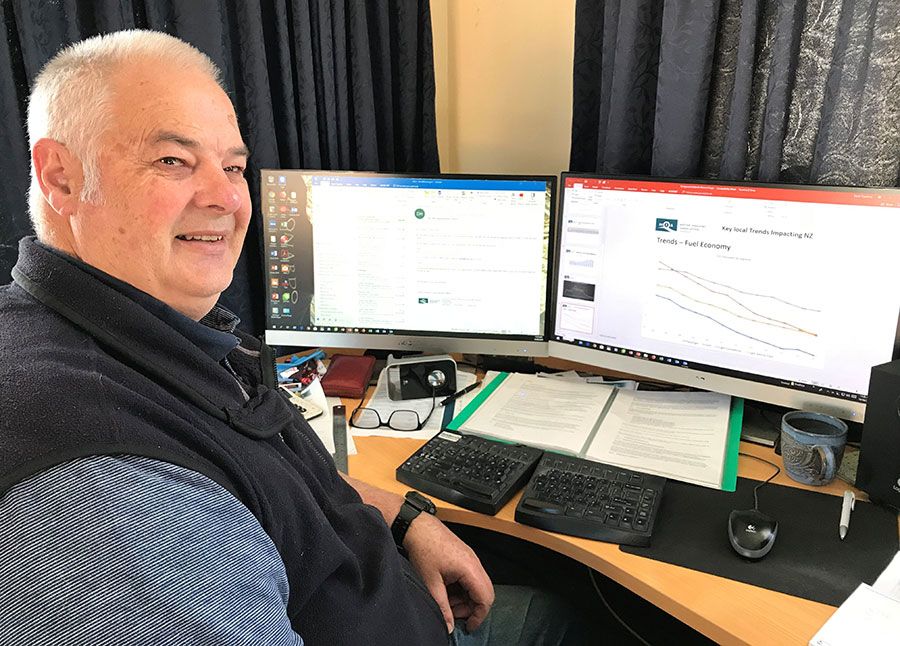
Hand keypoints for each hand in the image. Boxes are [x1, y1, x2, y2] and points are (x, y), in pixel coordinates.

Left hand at [403, 513, 494, 633]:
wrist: (417, 526)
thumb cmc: (424, 547)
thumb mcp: (431, 582)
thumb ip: (442, 606)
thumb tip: (449, 625)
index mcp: (470, 568)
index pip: (485, 598)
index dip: (479, 616)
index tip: (468, 626)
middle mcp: (474, 562)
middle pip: (485, 593)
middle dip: (471, 608)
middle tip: (454, 614)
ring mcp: (470, 559)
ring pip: (477, 586)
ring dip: (465, 599)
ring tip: (446, 602)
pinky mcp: (464, 557)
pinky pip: (470, 578)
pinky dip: (462, 589)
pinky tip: (447, 590)